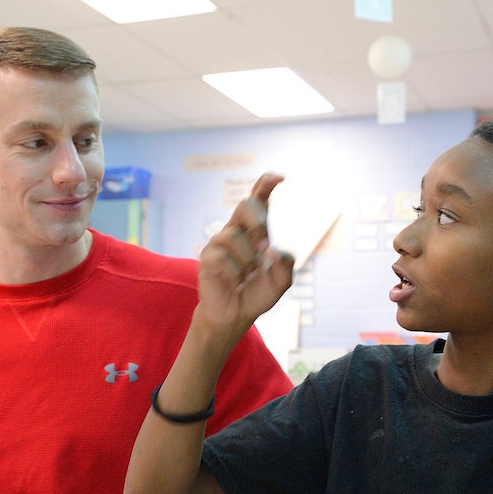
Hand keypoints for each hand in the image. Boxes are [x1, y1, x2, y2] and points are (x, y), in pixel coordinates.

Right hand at [196, 173, 294, 332]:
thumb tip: (272, 250)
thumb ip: (285, 265)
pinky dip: (235, 273)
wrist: (235, 315)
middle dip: (258, 222)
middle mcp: (236, 230)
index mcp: (254, 230)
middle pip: (245, 205)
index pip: (258, 200)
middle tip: (264, 246)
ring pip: (235, 237)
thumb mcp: (280, 282)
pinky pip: (223, 258)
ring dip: (247, 260)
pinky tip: (234, 281)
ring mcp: (219, 242)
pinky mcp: (207, 257)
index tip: (280, 178)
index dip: (266, 185)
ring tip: (246, 276)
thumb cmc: (256, 294)